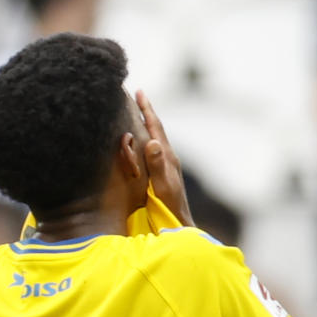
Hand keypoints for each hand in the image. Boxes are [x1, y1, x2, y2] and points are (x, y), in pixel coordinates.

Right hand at [135, 91, 193, 227]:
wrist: (180, 224)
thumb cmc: (170, 208)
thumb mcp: (163, 186)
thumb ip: (158, 165)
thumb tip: (153, 141)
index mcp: (167, 157)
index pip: (156, 128)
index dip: (147, 110)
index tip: (140, 92)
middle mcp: (167, 157)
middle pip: (156, 128)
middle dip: (146, 111)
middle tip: (137, 95)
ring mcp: (165, 165)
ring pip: (154, 137)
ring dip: (146, 124)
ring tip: (137, 112)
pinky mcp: (162, 172)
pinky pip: (152, 149)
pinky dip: (145, 138)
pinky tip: (141, 140)